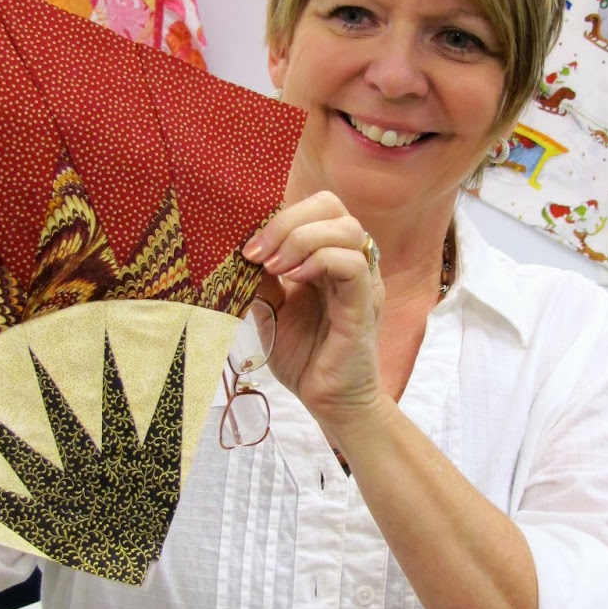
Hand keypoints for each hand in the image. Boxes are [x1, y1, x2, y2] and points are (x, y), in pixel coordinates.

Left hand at [243, 191, 386, 434]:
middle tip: (260, 254)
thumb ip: (263, 281)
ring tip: (276, 268)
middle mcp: (353, 263)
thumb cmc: (307, 357)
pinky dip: (319, 260)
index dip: (281, 218)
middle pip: (333, 206)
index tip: (250, 250)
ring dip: (302, 239)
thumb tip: (240, 254)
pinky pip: (352, 264)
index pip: (317, 208)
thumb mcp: (273, 311)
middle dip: (288, 221)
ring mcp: (364, 282)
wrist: (329, 402)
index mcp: (332, 258)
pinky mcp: (366, 305)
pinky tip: (295, 280)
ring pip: (347, 228)